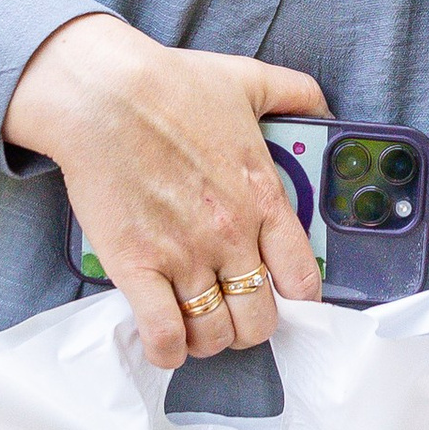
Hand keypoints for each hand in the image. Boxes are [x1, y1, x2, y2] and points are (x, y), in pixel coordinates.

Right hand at [4, 14, 326, 367]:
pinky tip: (167, 343)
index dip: (298, 299)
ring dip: (208, 338)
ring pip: (214, 333)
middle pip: (260, 319)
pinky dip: (168, 349)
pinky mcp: (136, 267)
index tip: (284, 298)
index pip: (302, 278)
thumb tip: (325, 107)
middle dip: (251, 325)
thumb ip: (295, 94)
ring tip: (197, 325)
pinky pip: (164, 333)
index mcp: (263, 198)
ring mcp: (184, 255)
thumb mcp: (247, 81)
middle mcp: (231, 236)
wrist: (103, 92)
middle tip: (234, 313)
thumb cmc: (170, 84)